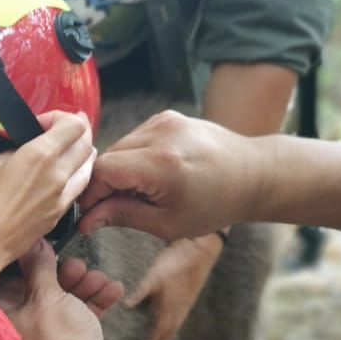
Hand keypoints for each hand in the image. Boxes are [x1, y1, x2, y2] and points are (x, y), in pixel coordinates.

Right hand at [0, 112, 94, 290]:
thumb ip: (16, 150)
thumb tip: (25, 148)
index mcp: (40, 154)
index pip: (74, 124)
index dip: (62, 117)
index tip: (45, 123)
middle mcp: (58, 172)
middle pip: (86, 141)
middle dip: (76, 131)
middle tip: (62, 131)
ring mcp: (63, 194)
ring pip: (90, 164)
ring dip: (82, 151)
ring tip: (69, 149)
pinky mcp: (62, 211)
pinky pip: (81, 185)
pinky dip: (79, 173)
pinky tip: (68, 172)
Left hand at [0, 240, 125, 339]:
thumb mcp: (47, 297)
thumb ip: (39, 268)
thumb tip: (32, 243)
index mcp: (2, 319)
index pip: (9, 281)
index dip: (28, 262)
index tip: (45, 246)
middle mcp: (22, 330)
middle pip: (40, 290)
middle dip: (64, 275)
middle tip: (78, 266)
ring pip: (64, 302)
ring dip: (84, 287)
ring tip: (99, 279)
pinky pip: (81, 317)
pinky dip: (96, 303)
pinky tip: (114, 290)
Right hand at [78, 111, 270, 241]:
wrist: (253, 173)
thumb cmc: (216, 204)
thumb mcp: (168, 223)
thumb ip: (123, 216)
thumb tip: (87, 220)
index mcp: (161, 164)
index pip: (102, 171)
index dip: (92, 194)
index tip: (92, 213)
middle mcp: (160, 135)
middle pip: (107, 156)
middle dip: (104, 184)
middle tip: (115, 207)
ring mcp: (164, 121)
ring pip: (119, 146)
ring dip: (119, 170)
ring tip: (140, 191)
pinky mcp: (167, 116)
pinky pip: (135, 138)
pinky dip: (134, 157)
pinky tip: (152, 173)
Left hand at [124, 235, 219, 339]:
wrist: (200, 250)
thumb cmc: (176, 263)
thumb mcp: (154, 277)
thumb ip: (139, 293)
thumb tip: (124, 306)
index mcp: (167, 316)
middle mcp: (175, 318)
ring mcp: (180, 311)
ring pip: (165, 334)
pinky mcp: (181, 303)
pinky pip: (168, 324)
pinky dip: (159, 332)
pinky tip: (154, 330)